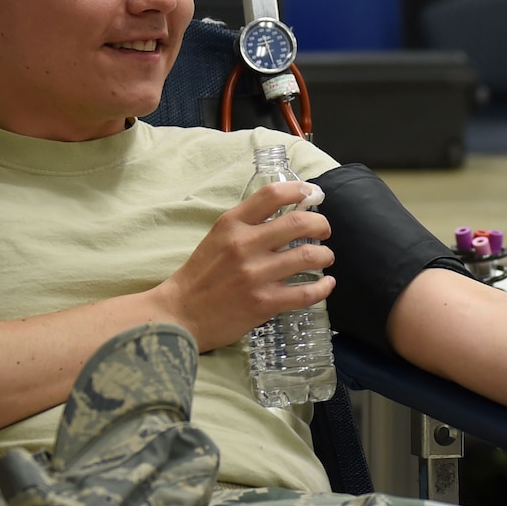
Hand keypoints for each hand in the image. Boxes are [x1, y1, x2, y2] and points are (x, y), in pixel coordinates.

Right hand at [153, 181, 334, 350]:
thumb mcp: (217, 238)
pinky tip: (326, 284)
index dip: (299, 190)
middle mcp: (245, 245)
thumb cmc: (200, 276)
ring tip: (325, 257)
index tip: (313, 193)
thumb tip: (285, 213)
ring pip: (308, 256)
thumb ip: (247, 225)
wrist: (179, 315)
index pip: (272, 195)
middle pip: (299, 222)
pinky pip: (306, 293)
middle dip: (320, 224)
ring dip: (325, 254)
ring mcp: (255, 275)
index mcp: (231, 225)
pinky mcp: (264, 303)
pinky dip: (323, 287)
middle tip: (324, 230)